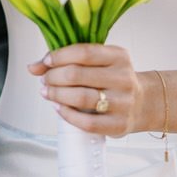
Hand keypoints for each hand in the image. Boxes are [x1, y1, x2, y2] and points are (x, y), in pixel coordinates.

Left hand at [30, 43, 148, 136]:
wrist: (143, 104)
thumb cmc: (113, 80)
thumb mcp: (98, 63)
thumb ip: (67, 60)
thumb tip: (33, 67)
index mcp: (119, 56)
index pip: (84, 52)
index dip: (60, 56)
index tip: (47, 61)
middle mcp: (123, 78)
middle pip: (78, 75)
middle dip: (54, 77)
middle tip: (45, 80)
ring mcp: (123, 102)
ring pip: (81, 98)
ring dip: (57, 95)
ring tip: (48, 93)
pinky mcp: (119, 125)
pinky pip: (87, 122)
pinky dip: (68, 115)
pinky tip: (59, 109)